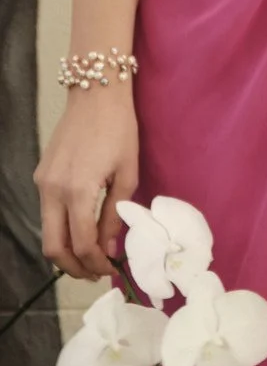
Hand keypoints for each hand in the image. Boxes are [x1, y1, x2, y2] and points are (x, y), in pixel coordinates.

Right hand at [34, 94, 138, 279]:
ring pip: (47, 231)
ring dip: (66, 249)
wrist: (96, 92)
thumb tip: (110, 247)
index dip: (95, 263)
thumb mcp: (127, 172)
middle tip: (94, 273)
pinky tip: (82, 227)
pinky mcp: (41, 175)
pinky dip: (62, 227)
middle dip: (73, 267)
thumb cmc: (119, 128)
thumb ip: (116, 213)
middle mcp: (52, 190)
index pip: (81, 243)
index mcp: (77, 190)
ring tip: (90, 255)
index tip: (110, 270)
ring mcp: (42, 182)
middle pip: (53, 247)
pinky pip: (48, 211)